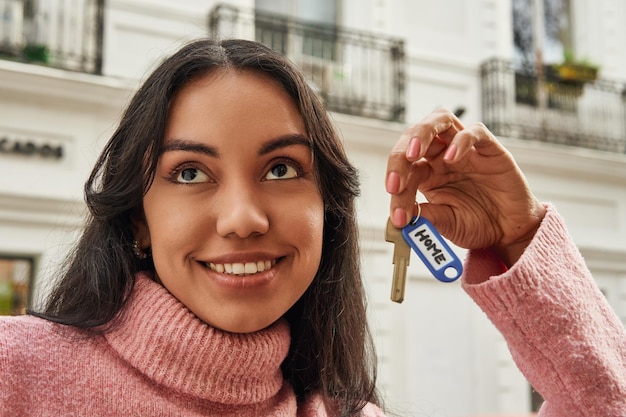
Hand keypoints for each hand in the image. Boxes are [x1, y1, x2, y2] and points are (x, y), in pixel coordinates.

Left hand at [385, 108, 545, 265]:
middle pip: (413, 138)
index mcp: (426, 174)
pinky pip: (474, 132)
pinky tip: (451, 158)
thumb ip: (426, 217)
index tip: (398, 217)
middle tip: (394, 183)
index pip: (404, 171)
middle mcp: (441, 156)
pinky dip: (461, 140)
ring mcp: (464, 149)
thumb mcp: (446, 224)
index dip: (397, 192)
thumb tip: (401, 217)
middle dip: (398, 157)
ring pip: (440, 120)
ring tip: (412, 154)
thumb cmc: (476, 224)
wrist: (509, 231)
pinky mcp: (489, 149)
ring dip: (420, 134)